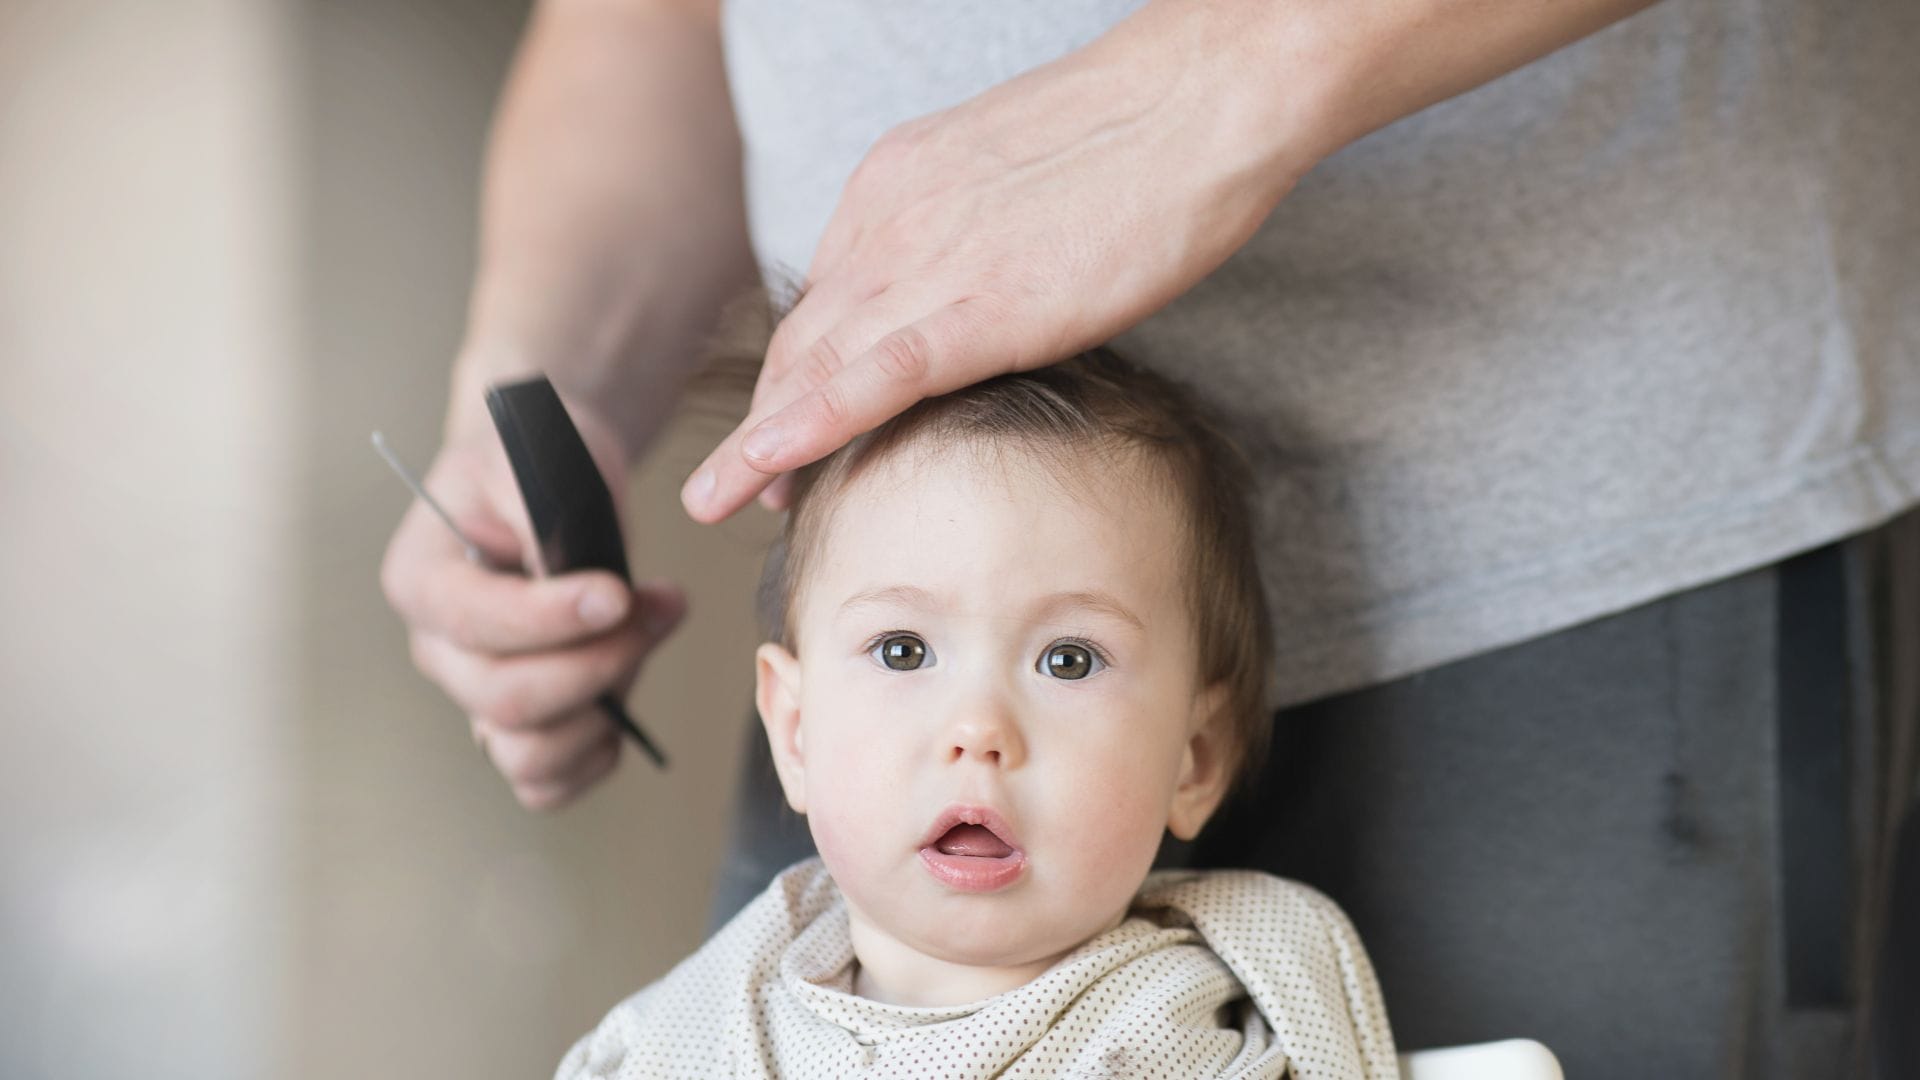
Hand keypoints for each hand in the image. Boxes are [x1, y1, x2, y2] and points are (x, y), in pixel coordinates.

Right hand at [380, 406, 685, 809]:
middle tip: (657, 608)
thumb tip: (581, 586)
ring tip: (643, 648)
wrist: (541, 481)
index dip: (551, 619)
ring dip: (600, 715)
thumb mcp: (532, 464)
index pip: (475, 623)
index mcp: (422, 580)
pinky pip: (542, 782)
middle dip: (597, 663)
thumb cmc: (533, 467)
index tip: (618, 593)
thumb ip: (543, 520)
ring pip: (523, 754)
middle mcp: (440, 650)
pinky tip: (624, 715)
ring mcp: (476, 694)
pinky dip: (589, 764)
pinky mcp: (520, 724)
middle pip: (504, 699)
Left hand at [679, 6, 1313, 522]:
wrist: (1197, 100)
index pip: (828, 299)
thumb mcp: (1017, 184)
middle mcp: (891, 220)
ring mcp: (930, 259)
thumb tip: (975, 290)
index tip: (777, 427)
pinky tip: (769, 465)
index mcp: (897, 187)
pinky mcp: (984, 304)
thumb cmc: (1137, 139)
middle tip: (733, 487)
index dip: (795, 373)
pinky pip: (879, 375)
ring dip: (759, 440)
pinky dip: (815, 422)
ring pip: (819, 364)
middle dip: (762, 419)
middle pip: (805, 339)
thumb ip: (973, 237)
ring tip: (718, 499)